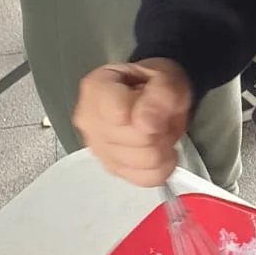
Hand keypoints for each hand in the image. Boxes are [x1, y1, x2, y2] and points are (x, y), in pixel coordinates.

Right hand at [73, 59, 192, 187]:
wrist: (152, 97)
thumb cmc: (153, 83)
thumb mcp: (166, 76)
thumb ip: (161, 93)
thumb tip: (147, 123)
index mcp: (96, 89)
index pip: (120, 114)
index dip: (148, 113)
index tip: (155, 105)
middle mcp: (89, 120)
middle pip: (136, 140)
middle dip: (159, 130)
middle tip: (161, 118)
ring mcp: (97, 147)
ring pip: (143, 162)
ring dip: (162, 148)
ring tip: (158, 131)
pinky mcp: (111, 168)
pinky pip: (146, 178)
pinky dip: (161, 167)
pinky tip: (160, 151)